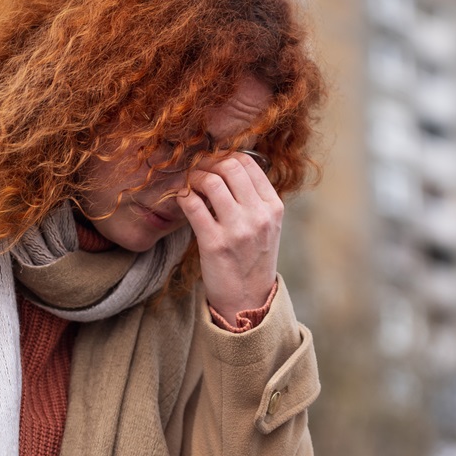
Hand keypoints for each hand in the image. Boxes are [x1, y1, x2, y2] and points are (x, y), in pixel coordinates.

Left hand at [180, 152, 282, 323]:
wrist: (248, 300)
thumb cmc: (253, 259)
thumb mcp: (267, 226)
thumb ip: (254, 198)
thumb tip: (227, 166)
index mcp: (273, 207)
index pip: (249, 163)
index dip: (226, 156)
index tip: (213, 162)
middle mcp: (259, 215)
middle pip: (230, 166)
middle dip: (208, 162)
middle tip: (197, 169)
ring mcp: (237, 230)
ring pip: (210, 181)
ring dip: (194, 177)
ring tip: (189, 184)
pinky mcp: (214, 243)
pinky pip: (192, 204)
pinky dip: (183, 196)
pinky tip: (182, 199)